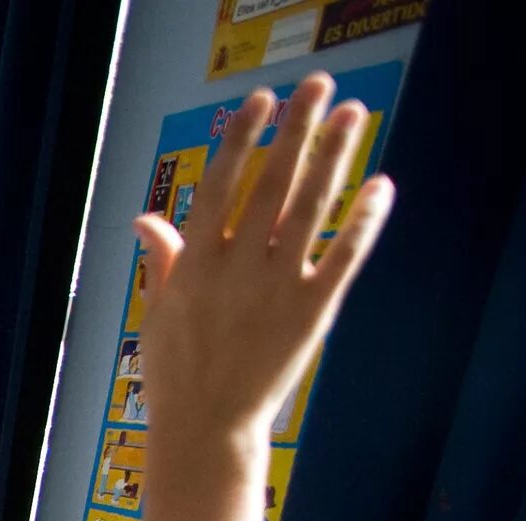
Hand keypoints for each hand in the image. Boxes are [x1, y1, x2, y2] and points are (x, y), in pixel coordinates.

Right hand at [130, 75, 391, 452]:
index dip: (242, 140)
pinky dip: (363, 221)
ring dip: (333, 156)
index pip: (219, 186)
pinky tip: (380, 185)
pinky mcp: (310, 313)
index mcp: (194, 266)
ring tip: (352, 114)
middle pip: (271, 184)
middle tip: (317, 85)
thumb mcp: (157, 313)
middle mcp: (236, 269)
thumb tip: (145, 218)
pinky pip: (342, 258)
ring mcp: (274, 289)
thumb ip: (161, 259)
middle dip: (296, 129)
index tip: (261, 100)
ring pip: (309, 209)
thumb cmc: (176, 373)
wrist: (205, 430)